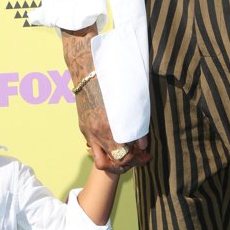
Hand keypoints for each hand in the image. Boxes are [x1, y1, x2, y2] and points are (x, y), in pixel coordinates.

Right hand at [61, 24, 150, 171]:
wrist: (87, 67)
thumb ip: (136, 124)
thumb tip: (143, 143)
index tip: (146, 153)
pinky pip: (95, 146)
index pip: (123, 156)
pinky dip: (106, 148)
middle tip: (139, 156)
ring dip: (114, 159)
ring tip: (128, 152)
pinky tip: (116, 140)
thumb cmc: (111, 80)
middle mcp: (95, 132)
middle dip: (126, 162)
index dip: (137, 157)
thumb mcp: (128, 101)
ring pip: (100, 159)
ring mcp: (87, 130)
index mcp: (107, 127)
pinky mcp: (83, 126)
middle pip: (111, 162)